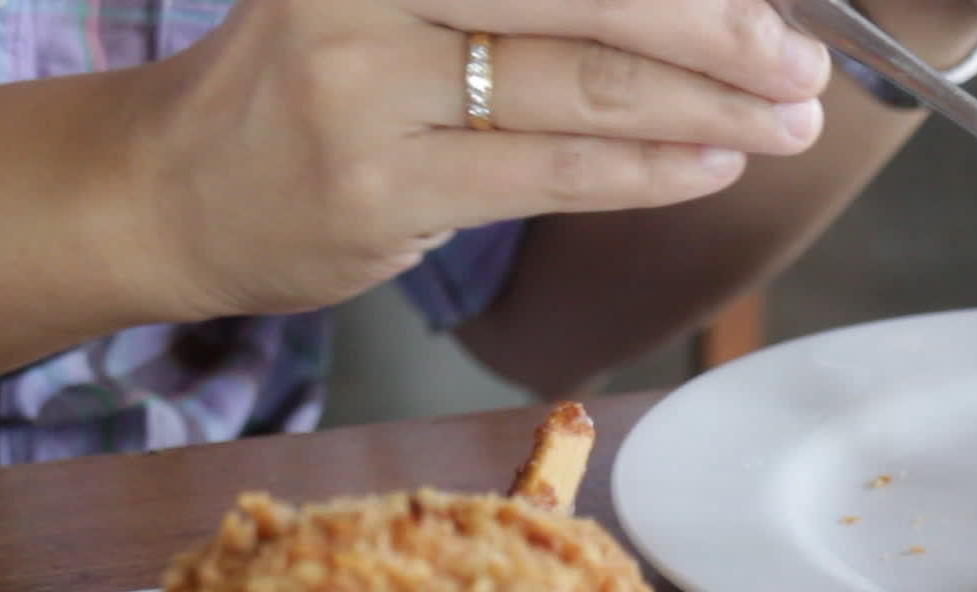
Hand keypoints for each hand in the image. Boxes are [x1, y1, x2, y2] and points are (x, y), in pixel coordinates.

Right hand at [123, 0, 833, 318]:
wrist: (174, 188)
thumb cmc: (313, 82)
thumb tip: (695, 9)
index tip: (773, 4)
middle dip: (721, 31)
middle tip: (801, 61)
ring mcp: (365, 84)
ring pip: (583, 86)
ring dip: (708, 109)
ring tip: (785, 123)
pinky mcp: (380, 186)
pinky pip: (550, 172)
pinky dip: (645, 170)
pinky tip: (710, 164)